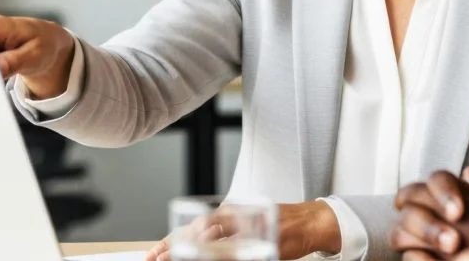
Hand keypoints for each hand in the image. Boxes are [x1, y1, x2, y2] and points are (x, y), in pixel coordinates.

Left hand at [145, 201, 340, 260]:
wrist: (311, 222)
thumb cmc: (281, 222)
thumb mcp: (250, 221)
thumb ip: (227, 232)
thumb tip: (201, 240)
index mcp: (234, 213)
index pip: (197, 225)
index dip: (175, 238)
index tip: (157, 251)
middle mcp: (240, 219)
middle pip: (201, 233)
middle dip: (177, 247)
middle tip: (158, 258)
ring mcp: (252, 232)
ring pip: (216, 244)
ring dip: (195, 253)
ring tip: (174, 259)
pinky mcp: (266, 245)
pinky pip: (239, 253)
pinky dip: (223, 256)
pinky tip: (210, 258)